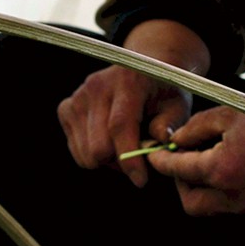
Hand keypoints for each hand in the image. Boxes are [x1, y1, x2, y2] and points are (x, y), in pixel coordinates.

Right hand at [57, 20, 209, 187]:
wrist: (145, 65)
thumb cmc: (164, 90)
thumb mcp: (178, 105)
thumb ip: (170, 125)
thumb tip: (159, 144)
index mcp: (127, 81)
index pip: (120, 126)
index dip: (129, 158)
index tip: (141, 180)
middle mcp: (96, 86)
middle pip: (98, 146)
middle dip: (119, 163)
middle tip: (136, 161)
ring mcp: (78, 97)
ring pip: (85, 153)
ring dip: (105, 161)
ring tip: (123, 149)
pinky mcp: (66, 108)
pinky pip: (75, 149)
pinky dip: (91, 154)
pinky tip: (107, 141)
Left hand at [151, 86, 244, 214]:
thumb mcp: (224, 114)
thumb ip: (191, 131)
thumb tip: (172, 142)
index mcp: (223, 170)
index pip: (178, 171)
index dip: (160, 161)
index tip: (151, 154)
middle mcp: (234, 193)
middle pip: (190, 202)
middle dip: (179, 182)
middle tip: (179, 159)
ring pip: (207, 207)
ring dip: (196, 188)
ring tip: (199, 160)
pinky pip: (225, 203)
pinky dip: (214, 190)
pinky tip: (218, 166)